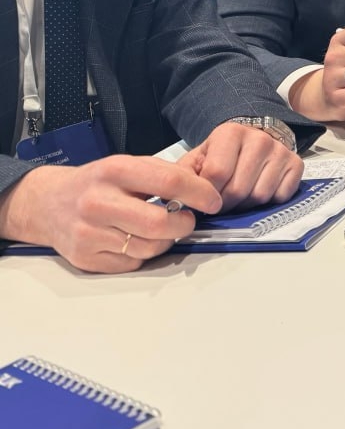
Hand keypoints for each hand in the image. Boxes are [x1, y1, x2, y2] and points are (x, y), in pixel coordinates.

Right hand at [0, 156, 220, 273]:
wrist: (47, 203)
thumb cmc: (97, 183)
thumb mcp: (127, 165)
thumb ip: (164, 174)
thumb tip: (203, 190)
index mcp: (115, 171)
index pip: (169, 182)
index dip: (199, 193)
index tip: (214, 200)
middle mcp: (98, 202)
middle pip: (159, 223)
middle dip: (184, 224)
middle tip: (187, 220)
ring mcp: (89, 232)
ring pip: (149, 248)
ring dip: (166, 241)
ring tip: (160, 229)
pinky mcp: (85, 258)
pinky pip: (132, 263)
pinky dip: (142, 254)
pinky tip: (135, 239)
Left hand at [177, 121, 303, 210]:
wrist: (254, 140)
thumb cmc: (222, 154)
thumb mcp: (198, 158)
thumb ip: (184, 176)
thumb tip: (176, 201)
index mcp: (230, 132)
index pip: (217, 172)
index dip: (207, 194)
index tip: (203, 200)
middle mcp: (259, 139)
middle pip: (239, 188)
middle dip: (226, 204)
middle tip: (220, 205)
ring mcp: (280, 151)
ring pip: (260, 195)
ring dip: (246, 205)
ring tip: (238, 199)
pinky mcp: (296, 164)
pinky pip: (281, 196)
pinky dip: (268, 203)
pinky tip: (258, 193)